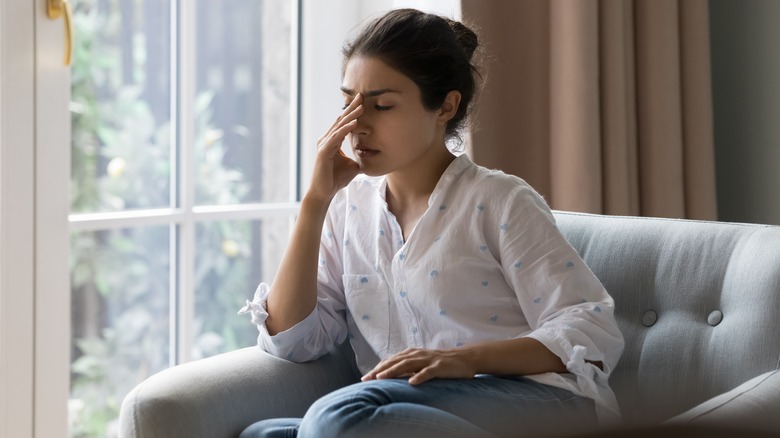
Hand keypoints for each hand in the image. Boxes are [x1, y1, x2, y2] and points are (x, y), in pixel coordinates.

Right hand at [306, 93, 362, 202]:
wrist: (324, 192)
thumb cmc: (336, 179)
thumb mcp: (353, 166)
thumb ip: (359, 158)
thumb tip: (372, 158)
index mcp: (332, 141)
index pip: (344, 122)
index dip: (352, 111)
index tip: (363, 101)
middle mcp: (326, 139)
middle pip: (341, 120)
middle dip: (351, 108)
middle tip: (361, 95)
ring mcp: (324, 145)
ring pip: (339, 126)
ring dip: (351, 116)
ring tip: (361, 106)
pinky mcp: (323, 152)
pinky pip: (336, 138)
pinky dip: (345, 129)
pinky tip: (354, 123)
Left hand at [361, 348, 476, 384]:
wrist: (464, 358)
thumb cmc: (441, 363)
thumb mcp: (422, 363)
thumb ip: (408, 368)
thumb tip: (391, 376)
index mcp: (412, 354)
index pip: (391, 360)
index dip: (378, 368)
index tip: (366, 377)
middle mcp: (418, 354)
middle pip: (395, 361)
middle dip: (380, 370)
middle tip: (367, 379)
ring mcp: (428, 360)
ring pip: (408, 364)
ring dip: (393, 371)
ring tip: (382, 378)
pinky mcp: (439, 367)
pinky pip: (428, 372)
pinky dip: (419, 376)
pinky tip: (412, 382)